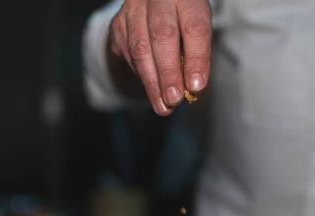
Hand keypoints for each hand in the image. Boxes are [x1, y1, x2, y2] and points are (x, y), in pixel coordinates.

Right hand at [108, 0, 211, 115]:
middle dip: (168, 73)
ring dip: (152, 83)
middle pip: (162, 36)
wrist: (155, 3)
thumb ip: (196, 53)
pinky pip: (127, 54)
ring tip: (163, 106)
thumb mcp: (196, 28)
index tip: (196, 87)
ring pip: (139, 49)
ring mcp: (133, 9)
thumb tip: (191, 89)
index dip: (196, 59)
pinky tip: (152, 89)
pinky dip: (142, 76)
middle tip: (174, 100)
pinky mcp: (118, 24)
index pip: (194, 27)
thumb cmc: (183, 19)